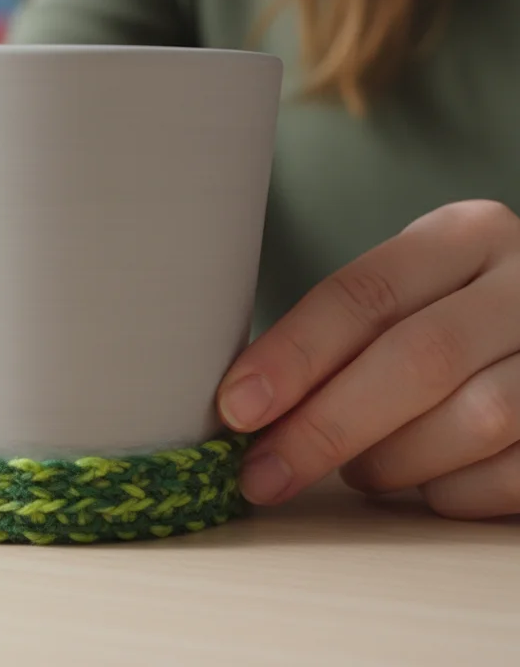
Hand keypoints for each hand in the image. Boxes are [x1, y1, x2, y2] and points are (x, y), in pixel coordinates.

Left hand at [218, 200, 519, 518]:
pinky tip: (428, 484)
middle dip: (326, 425)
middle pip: (417, 358)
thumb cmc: (448, 320)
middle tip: (264, 474)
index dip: (294, 355)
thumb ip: (339, 336)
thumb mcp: (406, 298)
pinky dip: (452, 492)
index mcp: (466, 236)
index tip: (236, 407)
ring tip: (360, 470)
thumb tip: (244, 407)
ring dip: (394, 461)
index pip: (365, 293)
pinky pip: (511, 475)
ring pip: (474, 421)